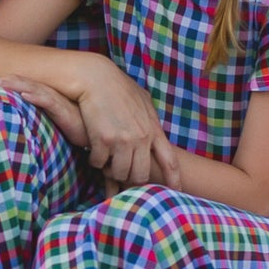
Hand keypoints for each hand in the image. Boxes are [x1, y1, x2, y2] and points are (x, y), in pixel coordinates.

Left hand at [0, 76, 88, 149]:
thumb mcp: (48, 125)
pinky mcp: (64, 111)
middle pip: (19, 84)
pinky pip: (48, 101)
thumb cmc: (74, 129)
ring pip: (30, 88)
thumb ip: (33, 123)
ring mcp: (56, 102)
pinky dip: (36, 96)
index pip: (17, 87)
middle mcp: (47, 96)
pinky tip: (24, 94)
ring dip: (13, 85)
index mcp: (42, 98)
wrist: (97, 132)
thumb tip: (13, 129)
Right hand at [70, 62, 182, 187]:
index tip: (176, 191)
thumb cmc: (116, 86)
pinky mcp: (104, 140)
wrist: (94, 76)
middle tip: (120, 174)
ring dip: (109, 170)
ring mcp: (123, 140)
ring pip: (119, 173)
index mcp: (153, 128)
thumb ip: (149, 116)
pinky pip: (98, 163)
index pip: (169, 160)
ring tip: (104, 160)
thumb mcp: (141, 100)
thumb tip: (155, 125)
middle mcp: (141, 137)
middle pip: (140, 175)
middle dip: (130, 179)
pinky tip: (91, 150)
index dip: (174, 179)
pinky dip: (94, 160)